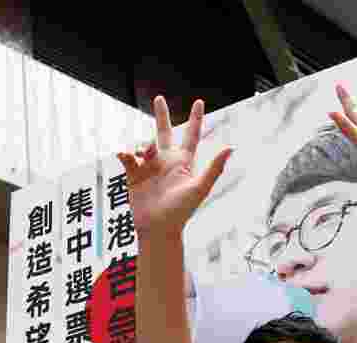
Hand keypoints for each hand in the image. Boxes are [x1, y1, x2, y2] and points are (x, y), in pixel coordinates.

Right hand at [116, 96, 231, 238]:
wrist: (158, 229)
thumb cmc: (181, 212)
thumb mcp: (199, 188)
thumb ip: (214, 167)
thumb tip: (231, 147)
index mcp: (183, 162)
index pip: (191, 136)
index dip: (196, 119)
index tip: (199, 102)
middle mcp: (166, 161)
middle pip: (164, 132)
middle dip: (161, 116)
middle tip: (159, 99)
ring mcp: (149, 167)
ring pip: (144, 144)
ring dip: (142, 143)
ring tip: (142, 153)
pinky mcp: (134, 175)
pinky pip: (128, 158)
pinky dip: (125, 153)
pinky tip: (125, 154)